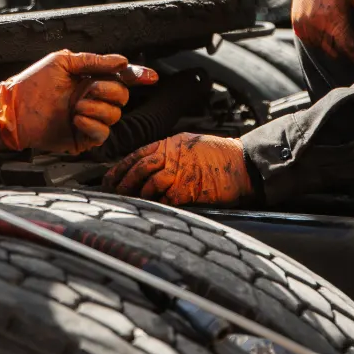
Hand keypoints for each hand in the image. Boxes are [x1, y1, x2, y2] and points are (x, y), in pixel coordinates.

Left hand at [0, 51, 158, 153]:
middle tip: (89, 89)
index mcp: (88, 79)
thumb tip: (121, 61)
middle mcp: (92, 99)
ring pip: (115, 115)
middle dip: (110, 91)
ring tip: (75, 107)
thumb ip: (94, 61)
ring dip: (97, 108)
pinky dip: (93, 124)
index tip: (150, 76)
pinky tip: (77, 119)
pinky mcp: (83, 137)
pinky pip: (102, 133)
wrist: (13, 111)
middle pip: (122, 96)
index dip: (137, 75)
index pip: (119, 77)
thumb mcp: (62, 63)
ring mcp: (88, 119)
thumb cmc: (31, 84)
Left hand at [101, 134, 252, 205]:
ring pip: (149, 184)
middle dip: (123, 183)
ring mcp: (180, 172)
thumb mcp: (190, 144)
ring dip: (139, 196)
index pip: (137, 154)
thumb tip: (149, 166)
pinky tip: (151, 210)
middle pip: (138, 169)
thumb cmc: (220, 156)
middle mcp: (172, 156)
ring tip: (132, 204)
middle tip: (113, 194)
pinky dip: (157, 205)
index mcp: (171, 144)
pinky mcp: (188, 189)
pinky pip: (165, 199)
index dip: (120, 168)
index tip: (109, 178)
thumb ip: (169, 153)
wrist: (243, 164)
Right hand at [291, 0, 353, 63]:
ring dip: (336, 47)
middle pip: (335, 52)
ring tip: (348, 35)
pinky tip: (332, 29)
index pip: (347, 50)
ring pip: (322, 48)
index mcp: (331, 17)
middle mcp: (314, 24)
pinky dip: (323, 40)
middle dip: (349, 52)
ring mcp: (303, 24)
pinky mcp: (296, 23)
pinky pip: (311, 41)